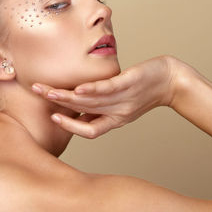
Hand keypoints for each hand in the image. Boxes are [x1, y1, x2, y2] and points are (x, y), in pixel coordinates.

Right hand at [32, 55, 179, 138]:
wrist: (173, 81)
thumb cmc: (146, 89)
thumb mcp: (123, 101)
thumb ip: (104, 103)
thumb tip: (83, 99)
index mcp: (114, 119)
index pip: (90, 130)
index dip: (70, 126)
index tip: (53, 116)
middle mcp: (117, 112)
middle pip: (83, 113)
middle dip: (58, 104)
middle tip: (37, 92)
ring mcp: (124, 98)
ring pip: (91, 102)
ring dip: (68, 97)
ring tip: (49, 91)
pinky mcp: (130, 82)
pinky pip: (109, 89)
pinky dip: (92, 89)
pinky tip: (78, 88)